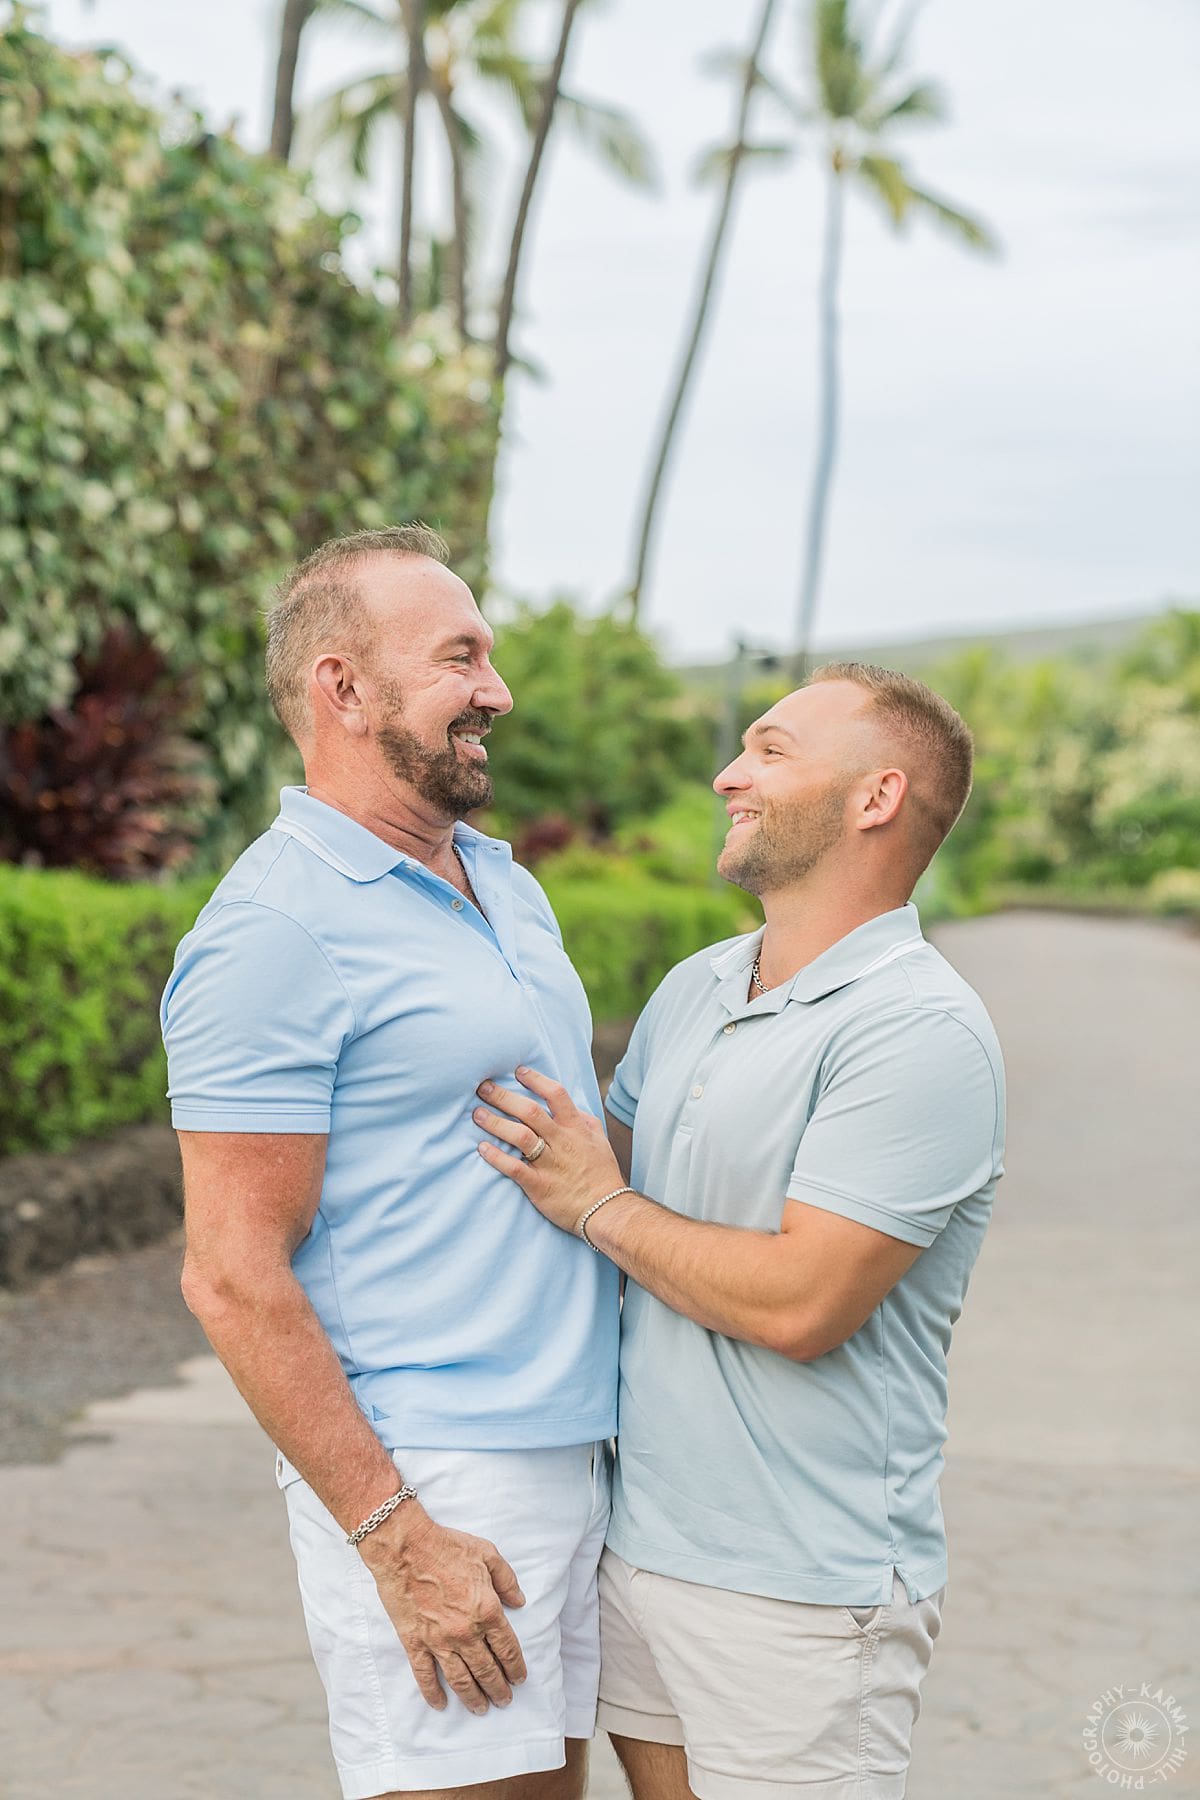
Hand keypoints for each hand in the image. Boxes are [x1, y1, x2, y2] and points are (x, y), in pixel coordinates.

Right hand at [359, 1505, 526, 1714]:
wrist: (406, 1547)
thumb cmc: (447, 1547)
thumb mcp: (487, 1554)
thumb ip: (507, 1580)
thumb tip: (520, 1602)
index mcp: (487, 1611)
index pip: (507, 1649)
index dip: (515, 1667)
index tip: (519, 1679)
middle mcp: (466, 1632)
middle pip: (486, 1670)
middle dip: (498, 1689)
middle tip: (504, 1701)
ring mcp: (439, 1640)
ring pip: (460, 1679)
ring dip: (473, 1697)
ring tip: (481, 1709)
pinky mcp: (415, 1642)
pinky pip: (425, 1675)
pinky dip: (432, 1693)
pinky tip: (440, 1705)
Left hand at [474, 1066, 623, 1234]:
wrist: (606, 1210)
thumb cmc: (602, 1174)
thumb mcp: (598, 1140)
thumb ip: (583, 1121)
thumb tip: (570, 1106)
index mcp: (576, 1128)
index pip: (556, 1095)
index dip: (536, 1080)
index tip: (518, 1071)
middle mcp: (562, 1142)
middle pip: (530, 1112)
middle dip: (504, 1097)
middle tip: (483, 1088)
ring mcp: (550, 1163)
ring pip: (520, 1136)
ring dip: (496, 1123)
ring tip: (477, 1114)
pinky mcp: (539, 1185)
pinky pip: (514, 1168)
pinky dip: (496, 1157)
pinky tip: (482, 1148)